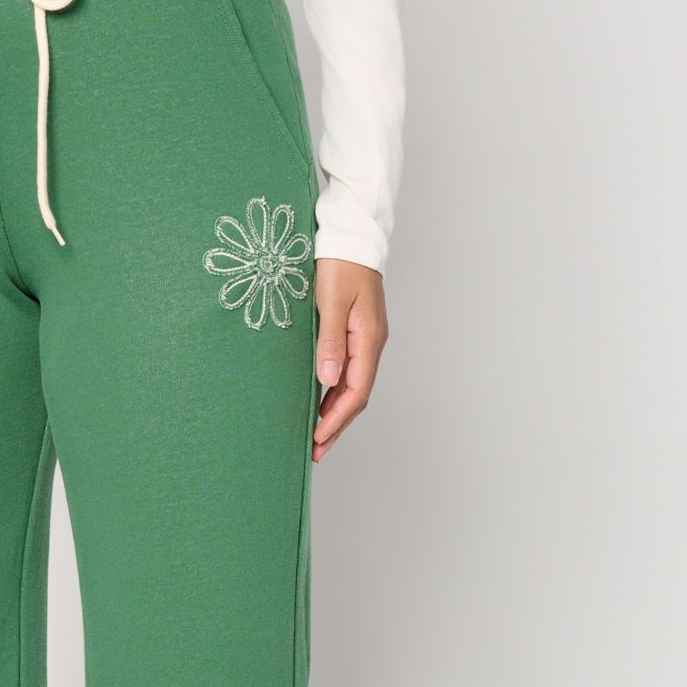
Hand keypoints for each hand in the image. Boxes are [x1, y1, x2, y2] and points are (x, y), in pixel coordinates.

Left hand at [311, 259, 387, 461]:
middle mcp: (371, 343)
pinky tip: (321, 403)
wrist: (352, 234)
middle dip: (336, 426)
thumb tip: (328, 381)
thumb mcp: (330, 301)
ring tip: (316, 436)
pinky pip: (349, 372)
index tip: (317, 439)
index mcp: (368, 339)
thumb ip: (329, 341)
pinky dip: (335, 393)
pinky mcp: (357, 333)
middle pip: (357, 396)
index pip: (356, 392)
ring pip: (353, 386)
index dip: (336, 419)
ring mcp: (366, 339)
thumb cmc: (339, 262)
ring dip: (335, 413)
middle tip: (315, 451)